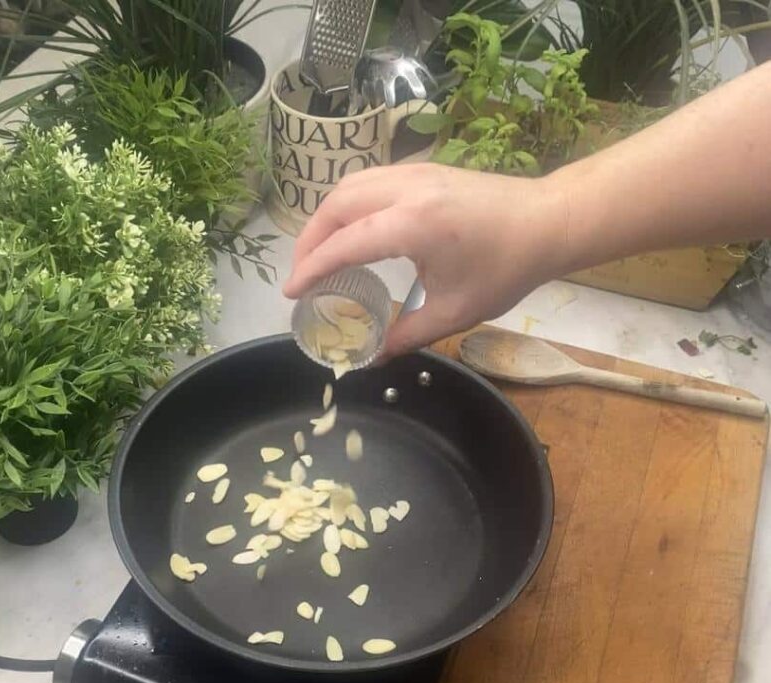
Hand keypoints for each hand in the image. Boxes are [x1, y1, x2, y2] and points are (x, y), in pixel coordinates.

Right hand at [282, 163, 565, 358]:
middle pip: (336, 206)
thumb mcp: (455, 312)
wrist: (547, 222)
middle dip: (309, 240)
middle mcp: (407, 190)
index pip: (345, 244)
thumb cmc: (505, 269)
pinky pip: (369, 181)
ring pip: (349, 186)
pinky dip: (347, 205)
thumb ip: (407, 335)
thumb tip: (373, 357)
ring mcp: (414, 173)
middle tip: (301, 275)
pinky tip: (350, 231)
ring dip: (326, 219)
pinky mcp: (423, 171)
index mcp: (414, 225)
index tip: (291, 292)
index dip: (312, 268)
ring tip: (319, 253)